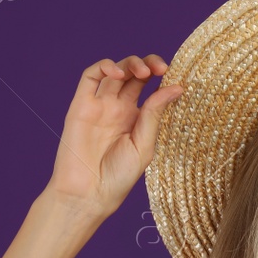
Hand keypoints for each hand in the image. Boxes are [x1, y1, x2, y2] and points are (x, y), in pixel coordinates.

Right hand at [44, 54, 183, 217]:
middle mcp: (117, 109)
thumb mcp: (143, 145)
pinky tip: (118, 72)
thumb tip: (176, 87)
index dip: (161, 78)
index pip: (150, 89)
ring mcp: (99, 106)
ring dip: (130, 64)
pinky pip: (90, 77)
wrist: (87, 194)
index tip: (174, 76)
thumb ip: (155, 114)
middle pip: (133, 76)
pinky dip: (104, 66)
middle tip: (161, 69)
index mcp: (135, 120)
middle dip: (148, 65)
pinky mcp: (81, 105)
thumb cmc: (117, 178)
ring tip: (143, 72)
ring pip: (114, 72)